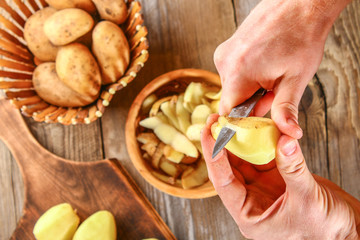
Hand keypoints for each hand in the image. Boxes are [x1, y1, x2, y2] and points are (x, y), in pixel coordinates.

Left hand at [201, 115, 359, 238]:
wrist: (346, 231)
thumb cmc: (326, 230)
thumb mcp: (307, 199)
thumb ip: (293, 168)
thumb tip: (283, 140)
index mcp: (249, 216)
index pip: (223, 182)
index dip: (214, 156)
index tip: (209, 134)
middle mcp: (251, 202)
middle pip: (229, 170)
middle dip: (221, 145)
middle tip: (215, 121)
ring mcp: (262, 190)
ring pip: (245, 162)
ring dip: (239, 142)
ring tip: (232, 120)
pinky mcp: (275, 180)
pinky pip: (263, 158)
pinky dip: (261, 143)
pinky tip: (257, 128)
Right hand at [214, 0, 349, 138]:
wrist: (300, 5)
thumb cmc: (301, 37)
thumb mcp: (295, 79)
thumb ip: (286, 110)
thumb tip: (289, 133)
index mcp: (237, 74)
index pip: (228, 112)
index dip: (244, 120)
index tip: (259, 118)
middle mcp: (225, 62)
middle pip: (232, 98)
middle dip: (252, 101)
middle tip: (274, 90)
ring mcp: (225, 52)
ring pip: (233, 85)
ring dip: (250, 87)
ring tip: (271, 72)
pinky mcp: (228, 46)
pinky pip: (233, 71)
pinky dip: (247, 74)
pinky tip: (265, 63)